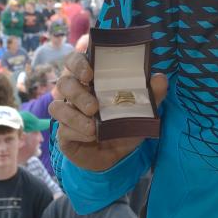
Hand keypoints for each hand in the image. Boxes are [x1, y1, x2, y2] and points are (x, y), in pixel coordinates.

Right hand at [49, 51, 167, 171]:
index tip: (89, 73)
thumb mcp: (143, 109)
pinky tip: (91, 136)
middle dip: (77, 93)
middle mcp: (76, 93)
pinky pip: (62, 129)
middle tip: (94, 106)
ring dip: (74, 116)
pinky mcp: (64, 134)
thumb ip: (152, 93)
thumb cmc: (126, 123)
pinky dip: (77, 132)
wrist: (118, 156)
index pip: (75, 61)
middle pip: (64, 82)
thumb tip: (160, 78)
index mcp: (92, 80)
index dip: (78, 63)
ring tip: (93, 125)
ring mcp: (67, 113)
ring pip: (57, 106)